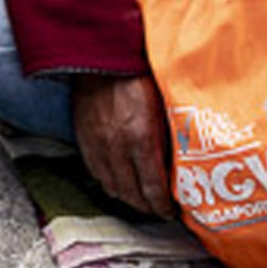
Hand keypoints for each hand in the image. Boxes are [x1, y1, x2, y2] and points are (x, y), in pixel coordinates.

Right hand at [71, 74, 173, 215]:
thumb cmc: (139, 75)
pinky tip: (119, 182)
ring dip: (128, 198)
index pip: (153, 187)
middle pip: (132, 194)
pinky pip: (96, 173)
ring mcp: (98, 145)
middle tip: (159, 210)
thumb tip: (182, 162)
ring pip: (112, 187)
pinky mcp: (84, 139)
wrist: (103, 56)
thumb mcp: (164, 105)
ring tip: (141, 200)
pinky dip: (109, 183)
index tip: (172, 212)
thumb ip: (170, 136)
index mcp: (141, 138)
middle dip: (147, 207)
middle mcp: (117, 147)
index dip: (163, 206)